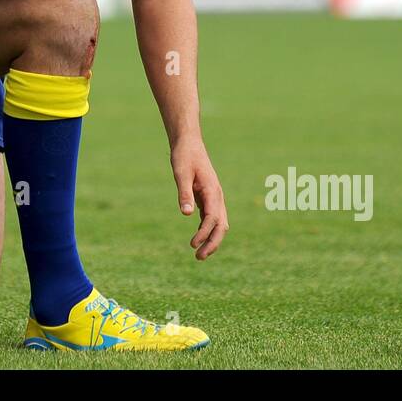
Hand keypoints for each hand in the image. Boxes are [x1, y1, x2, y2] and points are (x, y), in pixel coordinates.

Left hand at [170, 138, 227, 259]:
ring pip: (217, 223)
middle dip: (213, 243)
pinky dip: (206, 229)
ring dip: (210, 238)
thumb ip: (184, 193)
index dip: (204, 233)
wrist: (188, 143)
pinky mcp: (207, 197)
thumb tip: (186, 214)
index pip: (213, 218)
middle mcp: (216, 196)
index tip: (193, 244)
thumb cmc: (184, 156)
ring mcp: (213, 197)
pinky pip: (210, 217)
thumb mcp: (181, 174)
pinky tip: (198, 238)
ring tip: (198, 254)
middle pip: (221, 225)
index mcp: (212, 191)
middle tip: (199, 258)